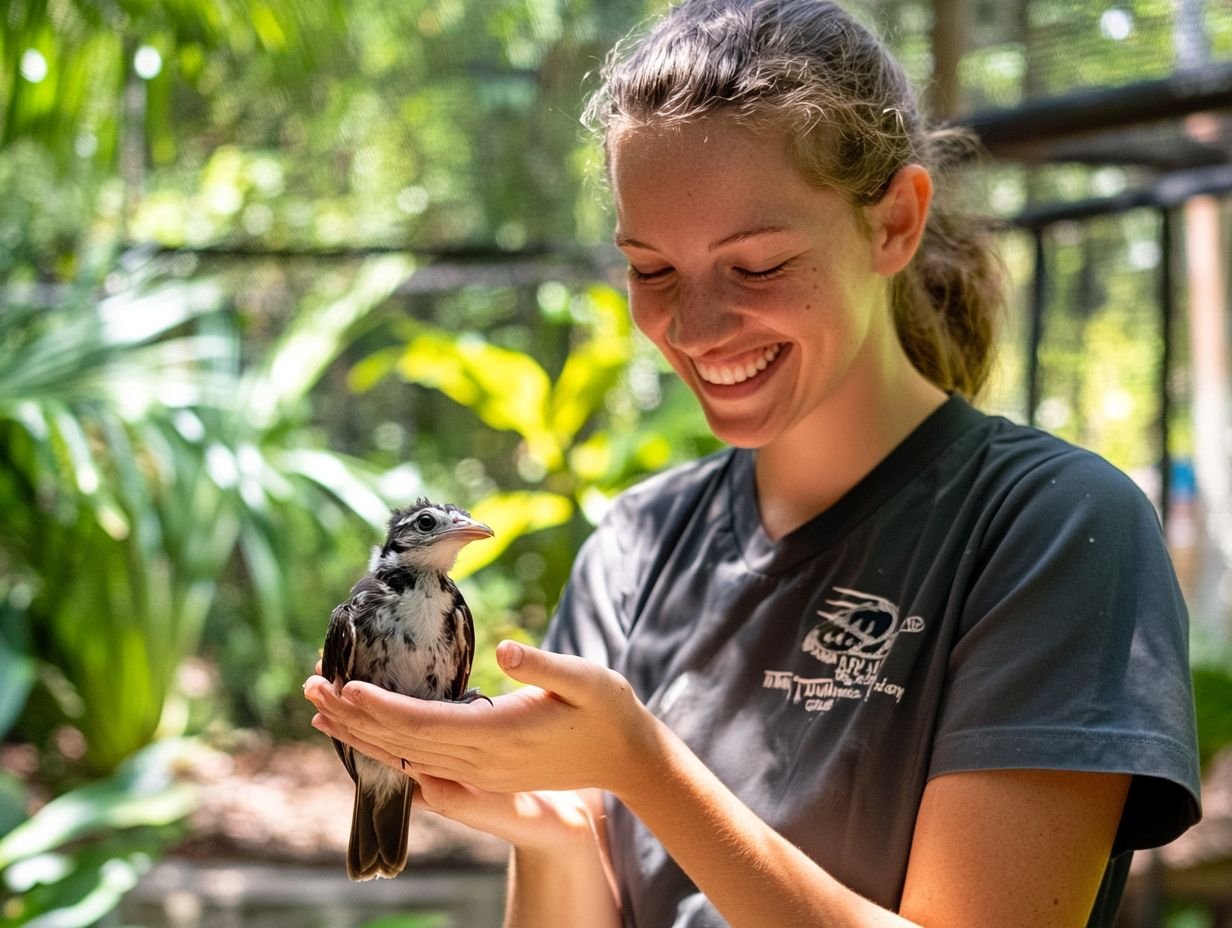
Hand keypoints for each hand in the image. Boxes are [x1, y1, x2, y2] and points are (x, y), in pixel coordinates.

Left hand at [303, 640, 653, 798]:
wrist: (629, 758)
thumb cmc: (609, 710)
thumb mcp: (585, 678)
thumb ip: (544, 665)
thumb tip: (508, 649)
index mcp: (499, 733)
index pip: (423, 722)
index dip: (380, 706)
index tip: (344, 685)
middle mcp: (482, 758)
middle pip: (401, 741)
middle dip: (353, 716)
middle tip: (310, 688)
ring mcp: (482, 769)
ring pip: (406, 754)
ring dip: (362, 732)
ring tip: (323, 709)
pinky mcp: (485, 769)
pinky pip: (424, 761)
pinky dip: (388, 744)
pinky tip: (369, 731)